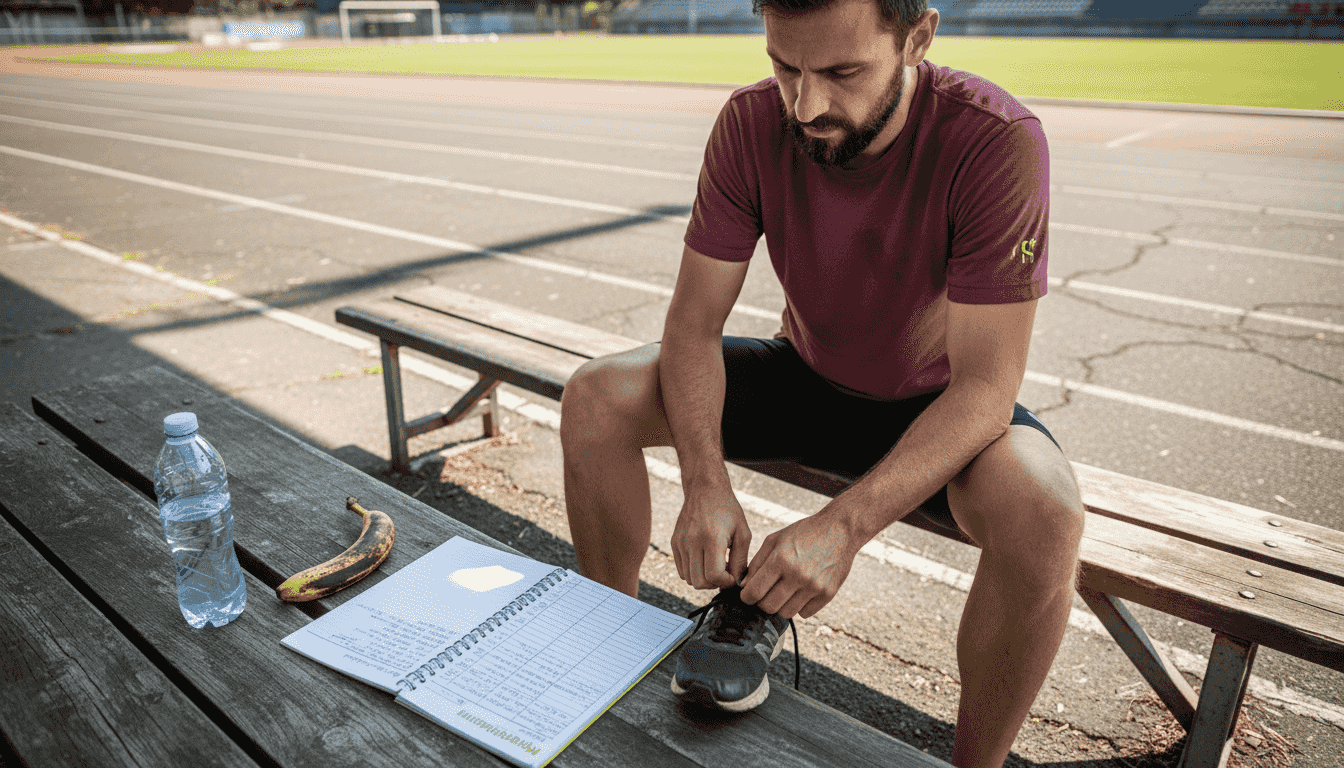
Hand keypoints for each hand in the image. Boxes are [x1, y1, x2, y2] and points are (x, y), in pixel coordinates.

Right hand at [671, 487, 750, 589]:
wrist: (705, 489)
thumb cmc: (728, 510)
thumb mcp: (743, 533)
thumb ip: (741, 560)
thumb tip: (736, 583)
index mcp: (712, 538)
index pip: (713, 576)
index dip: (725, 582)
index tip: (732, 574)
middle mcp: (692, 541)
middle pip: (699, 582)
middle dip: (714, 584)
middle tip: (724, 573)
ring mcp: (680, 542)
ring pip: (688, 579)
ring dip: (703, 578)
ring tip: (715, 565)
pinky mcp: (674, 542)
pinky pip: (681, 570)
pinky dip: (693, 571)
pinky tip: (705, 559)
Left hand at [740, 513, 858, 618]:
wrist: (840, 529)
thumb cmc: (804, 533)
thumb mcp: (775, 539)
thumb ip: (757, 563)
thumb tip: (744, 586)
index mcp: (781, 560)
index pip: (754, 592)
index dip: (746, 596)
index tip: (748, 594)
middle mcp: (798, 575)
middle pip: (768, 606)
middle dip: (762, 602)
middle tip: (765, 592)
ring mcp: (814, 587)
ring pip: (786, 613)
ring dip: (781, 605)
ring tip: (783, 591)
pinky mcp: (828, 594)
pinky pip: (805, 613)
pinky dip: (799, 606)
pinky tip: (800, 591)